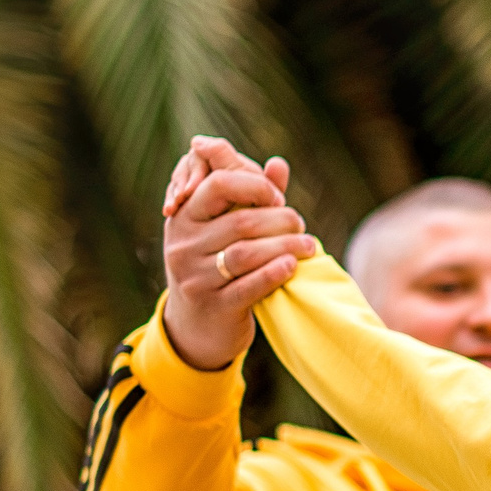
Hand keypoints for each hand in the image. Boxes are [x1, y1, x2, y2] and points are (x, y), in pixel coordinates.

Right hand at [159, 136, 314, 370]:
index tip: (278, 198)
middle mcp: (182, 244)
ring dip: (285, 246)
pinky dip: (274, 273)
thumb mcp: (222, 231)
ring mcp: (195, 277)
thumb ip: (252, 196)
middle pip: (241, 222)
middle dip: (279, 220)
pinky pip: (249, 285)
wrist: (196, 326)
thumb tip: (279, 163)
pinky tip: (293, 266)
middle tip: (301, 224)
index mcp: (184, 217)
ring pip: (246, 253)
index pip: (218, 185)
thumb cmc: (217, 266)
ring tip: (308, 245)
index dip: (255, 186)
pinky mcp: (213, 305)